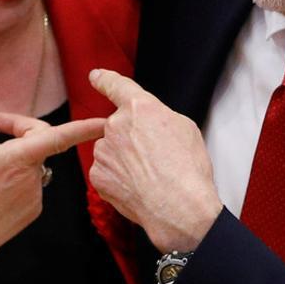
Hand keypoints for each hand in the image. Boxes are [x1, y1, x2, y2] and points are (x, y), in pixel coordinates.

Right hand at [0, 104, 104, 259]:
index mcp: (15, 159)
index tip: (104, 122)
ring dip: (21, 157)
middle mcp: (31, 177)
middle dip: (24, 129)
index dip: (83, 128)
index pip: (58, 138)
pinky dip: (20, 178)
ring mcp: (34, 196)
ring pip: (35, 164)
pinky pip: (33, 185)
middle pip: (41, 143)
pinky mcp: (32, 210)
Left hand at [88, 69, 222, 251]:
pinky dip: (118, 179)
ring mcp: (104, 151)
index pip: (116, 86)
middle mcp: (116, 125)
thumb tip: (150, 124)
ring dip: (124, 159)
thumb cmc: (188, 170)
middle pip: (119, 126)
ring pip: (111, 151)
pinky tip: (137, 187)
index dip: (105, 79)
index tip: (96, 76)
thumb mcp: (185, 128)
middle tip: (155, 158)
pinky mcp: (98, 175)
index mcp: (140, 108)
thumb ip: (160, 117)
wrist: (178, 207)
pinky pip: (106, 172)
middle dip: (131, 139)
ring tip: (149, 176)